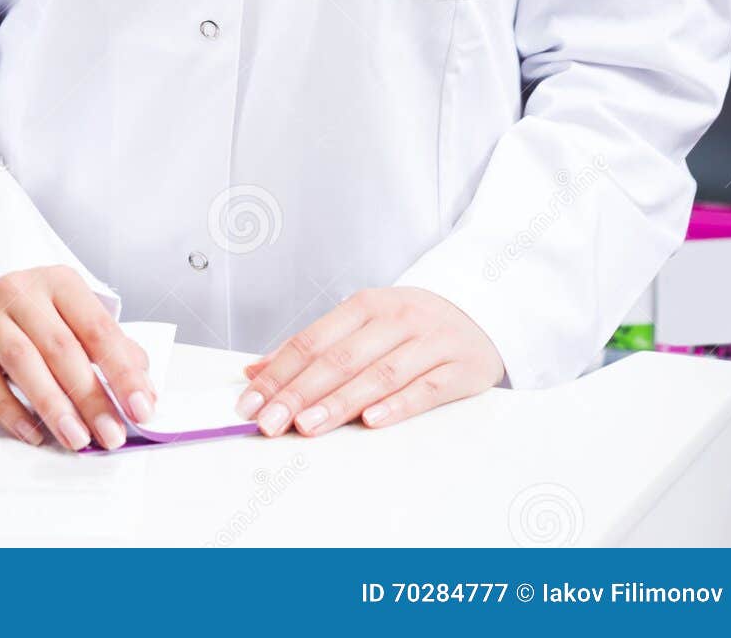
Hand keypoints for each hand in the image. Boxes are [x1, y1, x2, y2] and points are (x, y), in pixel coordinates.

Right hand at [0, 265, 156, 451]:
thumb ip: (113, 349)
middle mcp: (22, 293)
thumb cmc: (37, 312)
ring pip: (24, 364)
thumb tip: (144, 390)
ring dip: (54, 407)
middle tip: (112, 434)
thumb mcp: (76, 316)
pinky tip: (35, 433)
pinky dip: (13, 413)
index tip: (141, 408)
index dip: (123, 372)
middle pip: (63, 349)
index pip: (98, 329)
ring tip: (78, 439)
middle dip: (91, 397)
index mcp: (60, 283)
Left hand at [236, 287, 503, 437]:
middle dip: (299, 393)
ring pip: (378, 374)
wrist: (479, 313)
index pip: (313, 341)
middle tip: (269, 423)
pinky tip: (371, 421)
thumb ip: (313, 348)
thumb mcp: (362, 324)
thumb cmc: (410, 326)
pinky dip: (396, 405)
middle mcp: (396, 319)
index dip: (279, 372)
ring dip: (339, 403)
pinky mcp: (459, 368)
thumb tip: (257, 371)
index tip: (251, 401)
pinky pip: (424, 389)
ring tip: (307, 426)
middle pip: (340, 359)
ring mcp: (429, 342)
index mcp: (365, 305)